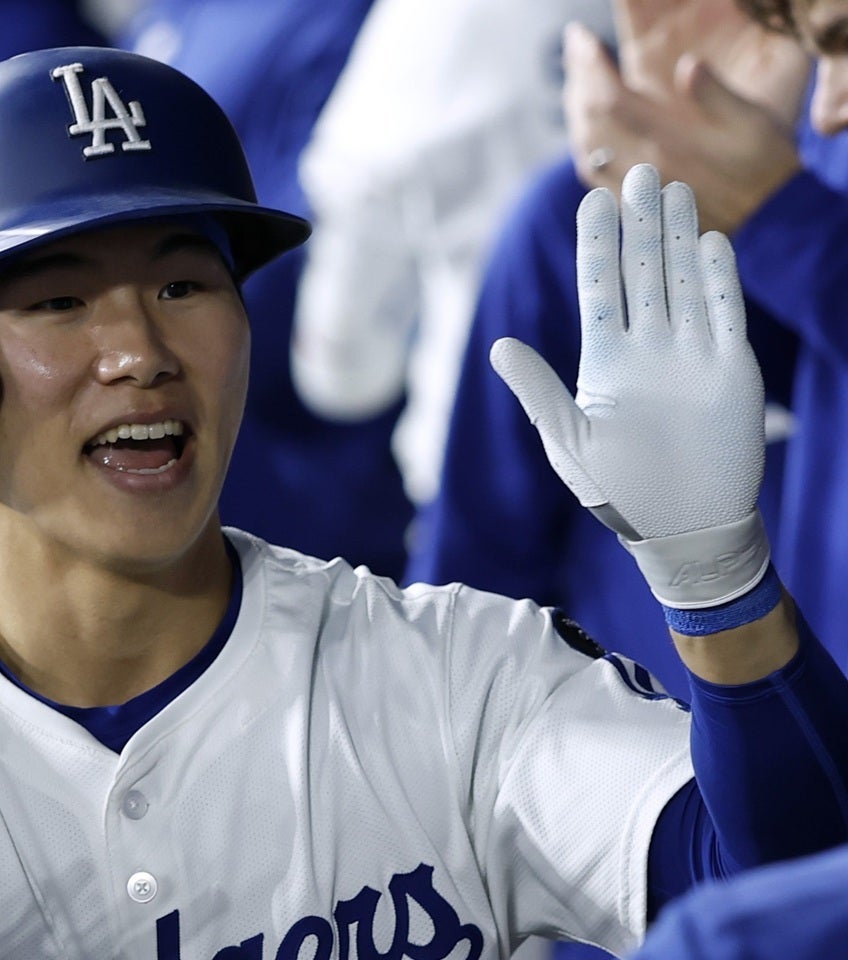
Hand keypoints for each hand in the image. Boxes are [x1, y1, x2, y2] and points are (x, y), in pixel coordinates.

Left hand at [492, 164, 768, 607]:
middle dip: (640, 223)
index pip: (598, 287)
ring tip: (674, 190)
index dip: (596, 242)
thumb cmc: (618, 492)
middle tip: (639, 172)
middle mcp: (647, 347)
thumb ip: (538, 391)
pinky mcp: (730, 368)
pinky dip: (718, 279)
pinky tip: (710, 242)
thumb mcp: (570, 441)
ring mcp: (690, 353)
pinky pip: (724, 313)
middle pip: (643, 271)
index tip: (592, 197)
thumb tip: (497, 346)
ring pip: (684, 280)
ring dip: (679, 237)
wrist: (683, 526)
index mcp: (605, 359)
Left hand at [563, 4, 807, 233]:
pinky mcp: (633, 212)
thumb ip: (717, 95)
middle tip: (574, 53)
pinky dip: (584, 144)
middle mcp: (640, 170)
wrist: (768, 226)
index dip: (589, 66)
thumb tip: (687, 65)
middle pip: (587, 123)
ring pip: (585, 150)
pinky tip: (588, 130)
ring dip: (575, 113)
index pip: (610, 99)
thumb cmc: (766, 171)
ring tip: (577, 84)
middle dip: (576, 82)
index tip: (580, 38)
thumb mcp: (754, 125)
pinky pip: (593, 175)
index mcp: (667, 142)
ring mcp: (633, 194)